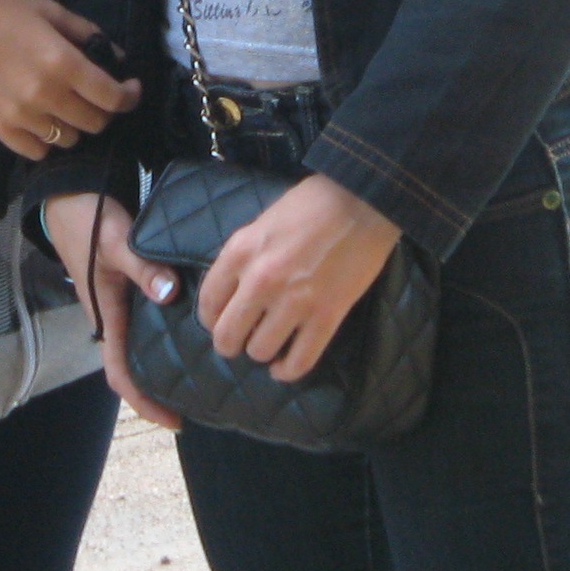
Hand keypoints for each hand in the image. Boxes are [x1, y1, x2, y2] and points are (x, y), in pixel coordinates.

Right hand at [0, 0, 140, 160]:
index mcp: (62, 63)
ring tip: (66, 108)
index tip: (131, 90)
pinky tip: (43, 121)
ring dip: (74, 126)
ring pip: (68, 140)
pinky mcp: (0, 129)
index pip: (112, 97)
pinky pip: (38, 151)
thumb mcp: (51, 11)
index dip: (130, 97)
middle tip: (97, 98)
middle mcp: (46, 95)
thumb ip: (88, 34)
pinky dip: (47, 140)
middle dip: (104, 111)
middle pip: (94, 123)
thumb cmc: (2, 13)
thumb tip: (117, 58)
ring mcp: (22, 116)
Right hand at [47, 192, 183, 428]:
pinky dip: (165, 333)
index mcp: (105, 313)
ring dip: (162, 363)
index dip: (144, 402)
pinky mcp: (126, 286)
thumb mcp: (116, 241)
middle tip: (200, 402)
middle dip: (160, 390)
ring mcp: (118, 301)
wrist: (68, 192)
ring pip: (140, 345)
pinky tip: (192, 328)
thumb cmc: (88, 218)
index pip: (120, 373)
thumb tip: (169, 294)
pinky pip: (146, 321)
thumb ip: (143, 266)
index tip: (174, 421)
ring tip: (202, 372)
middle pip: (133, 366)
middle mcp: (111, 315)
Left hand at [198, 173, 401, 382]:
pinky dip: (288, 370)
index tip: (220, 322)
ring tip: (269, 345)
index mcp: (240, 252)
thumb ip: (246, 256)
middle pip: (228, 336)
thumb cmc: (311, 203)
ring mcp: (294, 301)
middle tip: (241, 341)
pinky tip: (284, 366)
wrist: (361, 200)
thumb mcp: (263, 222)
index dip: (211, 320)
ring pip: (260, 351)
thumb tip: (235, 290)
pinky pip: (299, 361)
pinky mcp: (326, 316)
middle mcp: (260, 281)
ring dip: (262, 352)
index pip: (208, 303)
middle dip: (230, 344)